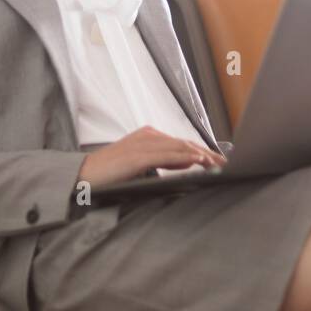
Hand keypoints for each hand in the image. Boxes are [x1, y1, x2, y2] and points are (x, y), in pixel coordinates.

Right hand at [76, 126, 227, 187]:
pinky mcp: (139, 155)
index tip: (218, 160)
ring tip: (218, 163)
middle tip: (225, 162)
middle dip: (207, 152)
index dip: (202, 150)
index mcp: (148, 135)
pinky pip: (168, 155)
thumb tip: (190, 162)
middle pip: (184, 143)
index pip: (181, 142)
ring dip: (202, 155)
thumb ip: (164, 161)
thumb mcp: (141, 164)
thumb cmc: (111, 173)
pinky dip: (186, 158)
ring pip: (179, 147)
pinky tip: (199, 162)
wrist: (84, 174)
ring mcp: (144, 144)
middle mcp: (148, 135)